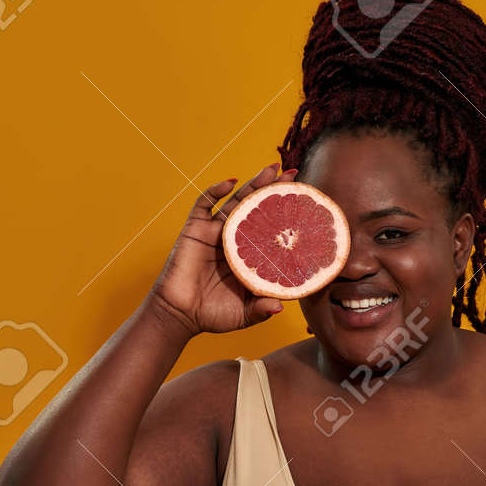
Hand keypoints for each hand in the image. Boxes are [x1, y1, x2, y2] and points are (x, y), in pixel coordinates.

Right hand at [148, 163, 298, 334]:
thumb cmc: (213, 314)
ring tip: (271, 169)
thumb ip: (262, 309)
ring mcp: (215, 232)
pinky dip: (216, 190)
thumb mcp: (245, 314)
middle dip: (273, 189)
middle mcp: (235, 239)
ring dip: (253, 183)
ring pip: (236, 201)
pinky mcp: (194, 230)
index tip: (306, 203)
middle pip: (256, 207)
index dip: (286, 214)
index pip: (271, 227)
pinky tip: (231, 182)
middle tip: (293, 175)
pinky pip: (204, 204)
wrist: (179, 316)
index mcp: (250, 255)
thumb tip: (281, 307)